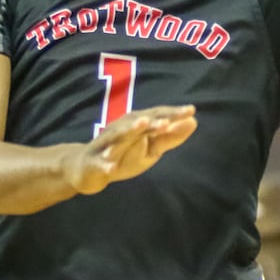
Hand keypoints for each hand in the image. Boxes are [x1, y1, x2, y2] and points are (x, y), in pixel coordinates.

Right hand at [64, 105, 197, 194]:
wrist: (85, 169)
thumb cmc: (122, 156)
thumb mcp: (150, 149)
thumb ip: (170, 137)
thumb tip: (193, 122)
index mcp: (135, 125)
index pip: (156, 116)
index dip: (172, 113)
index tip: (191, 110)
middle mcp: (120, 129)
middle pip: (138, 123)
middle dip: (153, 120)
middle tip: (170, 119)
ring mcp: (105, 145)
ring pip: (118, 136)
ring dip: (130, 130)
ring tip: (144, 124)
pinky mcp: (93, 161)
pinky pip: (100, 163)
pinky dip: (105, 164)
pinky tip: (111, 167)